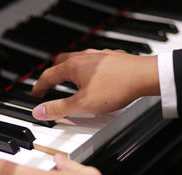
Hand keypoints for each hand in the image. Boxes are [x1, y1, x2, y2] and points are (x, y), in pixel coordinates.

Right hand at [32, 49, 159, 119]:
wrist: (145, 76)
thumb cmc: (115, 88)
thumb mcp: (82, 104)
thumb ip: (58, 108)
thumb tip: (39, 111)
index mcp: (72, 66)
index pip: (48, 75)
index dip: (39, 87)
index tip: (36, 95)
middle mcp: (84, 57)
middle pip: (60, 63)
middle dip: (52, 75)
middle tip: (49, 85)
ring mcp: (98, 55)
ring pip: (77, 60)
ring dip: (69, 70)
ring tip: (69, 81)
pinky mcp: (112, 58)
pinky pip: (92, 61)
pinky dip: (85, 69)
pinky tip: (93, 78)